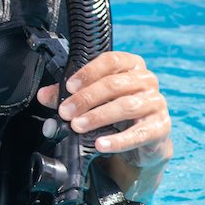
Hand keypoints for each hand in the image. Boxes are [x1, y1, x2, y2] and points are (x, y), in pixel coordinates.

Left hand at [36, 51, 172, 171]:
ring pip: (126, 106)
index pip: (111, 61)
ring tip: (78, 126)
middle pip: (115, 84)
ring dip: (98, 117)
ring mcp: (156, 103)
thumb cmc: (117, 110)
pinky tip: (101, 144)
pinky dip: (118, 140)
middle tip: (66, 112)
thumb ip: (69, 95)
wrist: (144, 139)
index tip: (69, 86)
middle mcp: (147, 81)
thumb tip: (44, 95)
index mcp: (131, 66)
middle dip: (86, 98)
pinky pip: (139, 133)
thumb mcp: (94, 99)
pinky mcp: (160, 126)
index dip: (89, 72)